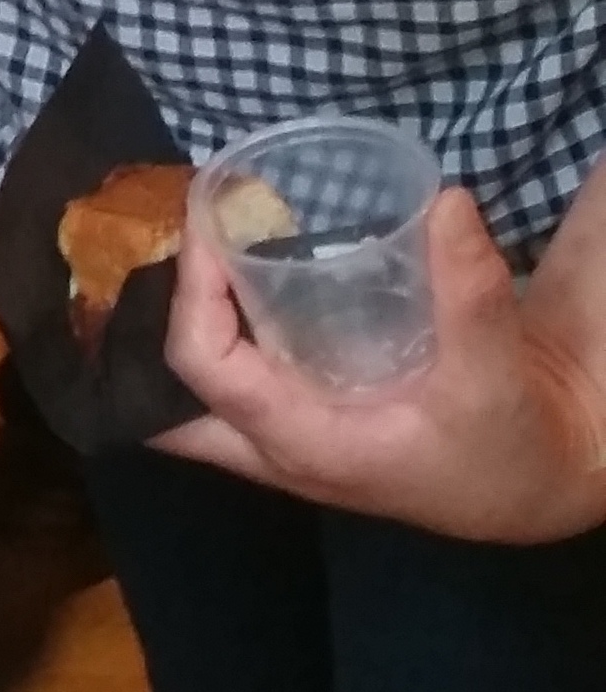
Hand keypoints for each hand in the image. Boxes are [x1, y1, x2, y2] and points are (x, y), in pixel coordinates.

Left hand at [160, 193, 605, 541]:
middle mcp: (279, 452)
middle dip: (156, 329)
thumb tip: (444, 204)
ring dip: (188, 333)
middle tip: (188, 249)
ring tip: (202, 251)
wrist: (535, 488)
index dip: (190, 290)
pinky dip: (224, 339)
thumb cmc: (505, 447)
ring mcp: (287, 447)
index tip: (207, 221)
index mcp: (305, 442)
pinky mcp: (308, 430)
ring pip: (195, 403)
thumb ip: (471, 292)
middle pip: (169, 407)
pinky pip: (236, 388)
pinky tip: (243, 283)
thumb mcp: (494, 375)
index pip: (204, 366)